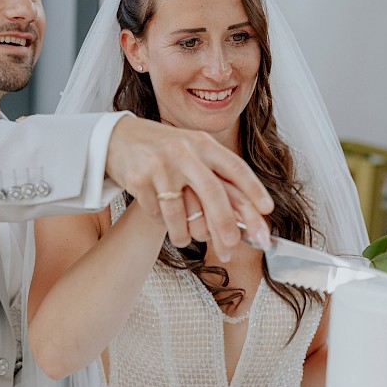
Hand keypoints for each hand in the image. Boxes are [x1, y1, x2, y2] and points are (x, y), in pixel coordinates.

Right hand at [105, 117, 272, 260]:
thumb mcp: (193, 151)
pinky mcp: (139, 181)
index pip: (235, 167)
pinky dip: (163, 224)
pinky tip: (162, 219)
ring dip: (186, 236)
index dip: (254, 190)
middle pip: (213, 194)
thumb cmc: (165, 150)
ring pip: (181, 215)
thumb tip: (247, 214)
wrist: (120, 138)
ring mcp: (160, 166)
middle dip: (226, 226)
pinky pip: (157, 215)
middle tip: (232, 247)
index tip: (267, 211)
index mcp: (203, 143)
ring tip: (185, 239)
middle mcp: (184, 152)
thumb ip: (216, 175)